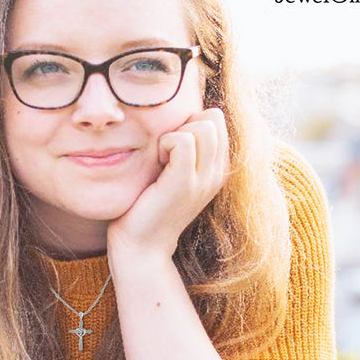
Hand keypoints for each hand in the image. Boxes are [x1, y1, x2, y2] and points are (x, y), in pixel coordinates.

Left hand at [107, 107, 228, 259]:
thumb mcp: (171, 171)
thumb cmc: (148, 205)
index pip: (216, 119)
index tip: (171, 149)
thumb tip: (177, 115)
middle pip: (213, 117)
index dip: (190, 123)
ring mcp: (204, 178)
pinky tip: (157, 164)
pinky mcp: (185, 182)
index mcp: (217, 168)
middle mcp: (217, 173)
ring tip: (161, 160)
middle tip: (165, 153)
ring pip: (204, 125)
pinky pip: (184, 140)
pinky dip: (165, 143)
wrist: (142, 245)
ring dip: (175, 134)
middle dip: (184, 125)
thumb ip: (182, 146)